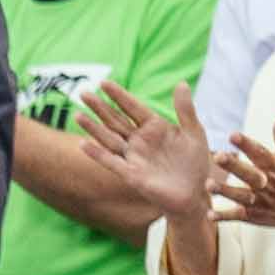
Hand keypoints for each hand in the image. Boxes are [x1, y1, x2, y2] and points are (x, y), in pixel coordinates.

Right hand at [63, 78, 214, 225]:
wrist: (196, 192)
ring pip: (109, 138)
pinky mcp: (132, 174)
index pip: (132, 107)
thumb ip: (185, 110)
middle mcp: (140, 140)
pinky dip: (97, 153)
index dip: (119, 95)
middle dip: (99, 107)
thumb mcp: (194, 133)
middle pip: (115, 120)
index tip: (104, 82)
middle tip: (83, 93)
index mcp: (154, 127)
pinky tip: (83, 144)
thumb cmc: (195, 162)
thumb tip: (181, 82)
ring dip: (93, 128)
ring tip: (78, 114)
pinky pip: (111, 162)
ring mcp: (134, 156)